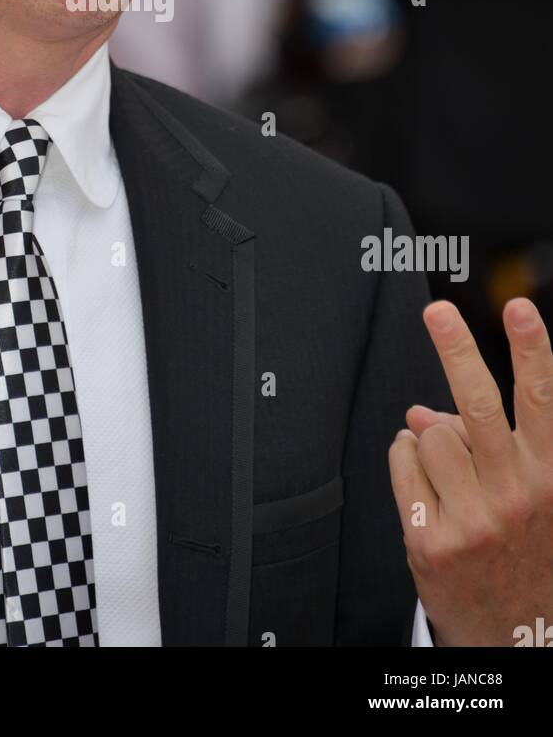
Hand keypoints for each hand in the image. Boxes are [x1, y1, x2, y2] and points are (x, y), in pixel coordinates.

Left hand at [389, 297, 552, 646]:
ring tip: (449, 470)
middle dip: (457, 350)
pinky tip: (427, 486)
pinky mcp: (432, 540)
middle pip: (478, 406)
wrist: (517, 635)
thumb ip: (490, 443)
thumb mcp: (530, 492)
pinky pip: (403, 465)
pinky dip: (407, 461)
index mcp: (550, 476)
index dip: (532, 349)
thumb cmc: (525, 548)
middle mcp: (516, 494)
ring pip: (430, 435)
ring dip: (430, 439)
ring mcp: (473, 520)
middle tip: (436, 311)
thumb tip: (424, 412)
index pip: (542, 401)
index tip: (517, 306)